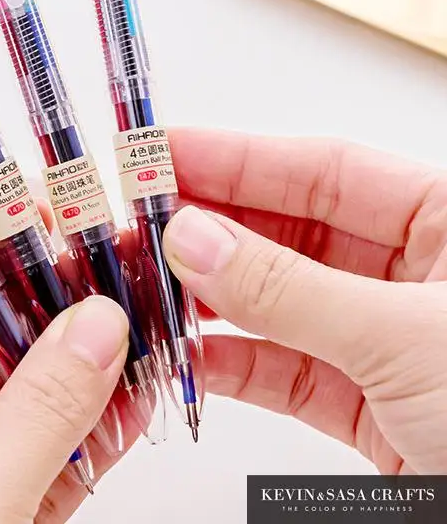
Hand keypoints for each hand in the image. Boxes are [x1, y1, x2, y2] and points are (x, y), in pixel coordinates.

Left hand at [0, 204, 130, 523]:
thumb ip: (32, 421)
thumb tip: (95, 329)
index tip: (20, 224)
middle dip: (35, 317)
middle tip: (95, 270)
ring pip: (7, 414)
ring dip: (70, 372)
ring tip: (126, 321)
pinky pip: (35, 471)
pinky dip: (83, 437)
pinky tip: (124, 395)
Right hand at [163, 129, 446, 474]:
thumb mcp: (405, 338)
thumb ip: (290, 288)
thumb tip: (196, 240)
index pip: (323, 170)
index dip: (238, 155)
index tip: (168, 150)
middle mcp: (410, 275)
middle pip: (288, 229)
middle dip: (211, 223)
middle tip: (141, 213)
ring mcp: (378, 337)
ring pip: (274, 298)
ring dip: (208, 292)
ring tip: (149, 277)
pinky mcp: (361, 401)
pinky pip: (278, 366)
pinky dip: (227, 360)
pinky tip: (185, 348)